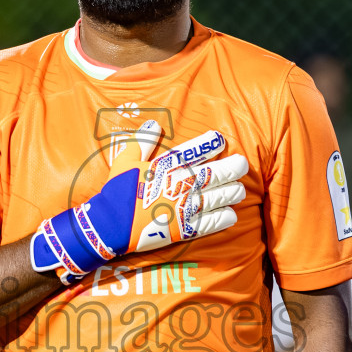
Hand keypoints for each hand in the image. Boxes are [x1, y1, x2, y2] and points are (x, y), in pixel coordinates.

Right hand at [30, 120, 247, 281]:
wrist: (109, 224)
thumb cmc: (117, 190)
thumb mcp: (126, 160)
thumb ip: (142, 141)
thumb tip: (154, 123)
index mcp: (166, 166)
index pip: (193, 152)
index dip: (209, 144)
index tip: (220, 140)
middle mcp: (179, 185)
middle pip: (213, 174)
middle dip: (231, 168)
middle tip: (242, 164)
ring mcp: (183, 207)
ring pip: (216, 198)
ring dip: (231, 193)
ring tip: (239, 190)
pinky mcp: (183, 228)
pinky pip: (209, 223)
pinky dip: (223, 218)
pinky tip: (232, 214)